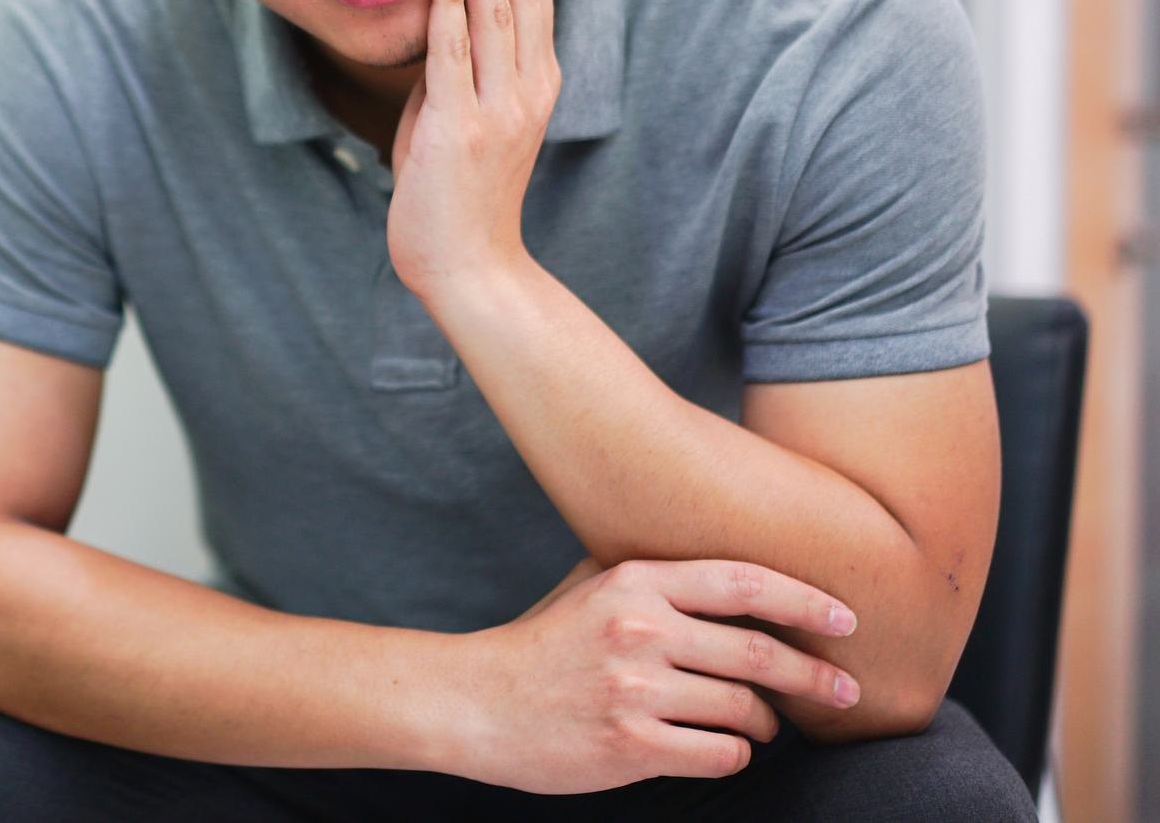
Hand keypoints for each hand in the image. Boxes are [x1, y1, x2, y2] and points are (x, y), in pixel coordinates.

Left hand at [388, 0, 558, 302]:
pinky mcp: (462, 128)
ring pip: (499, 4)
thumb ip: (453, 69)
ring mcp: (498, 107)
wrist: (467, 271)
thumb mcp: (456, 118)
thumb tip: (437, 17)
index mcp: (535, 80)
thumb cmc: (453, 198)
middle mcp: (527, 86)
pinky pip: (458, 50)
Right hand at [442, 559, 861, 791]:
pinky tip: (722, 746)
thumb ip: (652, 575)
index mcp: (635, 581)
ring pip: (744, 708)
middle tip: (846, 690)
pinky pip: (721, 753)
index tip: (847, 619)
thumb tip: (732, 570)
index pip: (743, 581)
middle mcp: (639, 629)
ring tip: (763, 723)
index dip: (805, 600)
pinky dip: (734, 752)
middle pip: (758, 652)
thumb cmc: (543, 645)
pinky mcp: (630, 744)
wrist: (476, 701)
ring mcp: (635, 689)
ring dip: (766, 722)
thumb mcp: (590, 588)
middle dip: (815, 675)